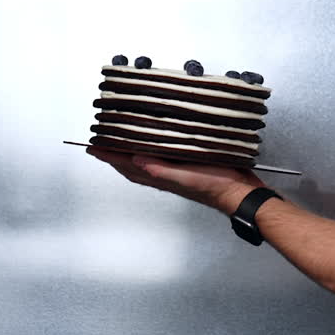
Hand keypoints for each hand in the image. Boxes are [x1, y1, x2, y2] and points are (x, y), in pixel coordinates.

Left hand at [86, 147, 264, 214]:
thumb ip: (163, 170)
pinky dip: (151, 151)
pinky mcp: (188, 166)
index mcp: (162, 176)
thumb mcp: (188, 177)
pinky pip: (161, 158)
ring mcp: (175, 172)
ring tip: (120, 142)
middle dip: (114, 154)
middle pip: (131, 164)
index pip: (127, 165)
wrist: (241, 192)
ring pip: (145, 161)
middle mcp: (165, 175)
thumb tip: (137, 161)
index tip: (94, 147)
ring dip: (130, 152)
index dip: (109, 156)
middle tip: (102, 142)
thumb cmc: (217, 186)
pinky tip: (155, 145)